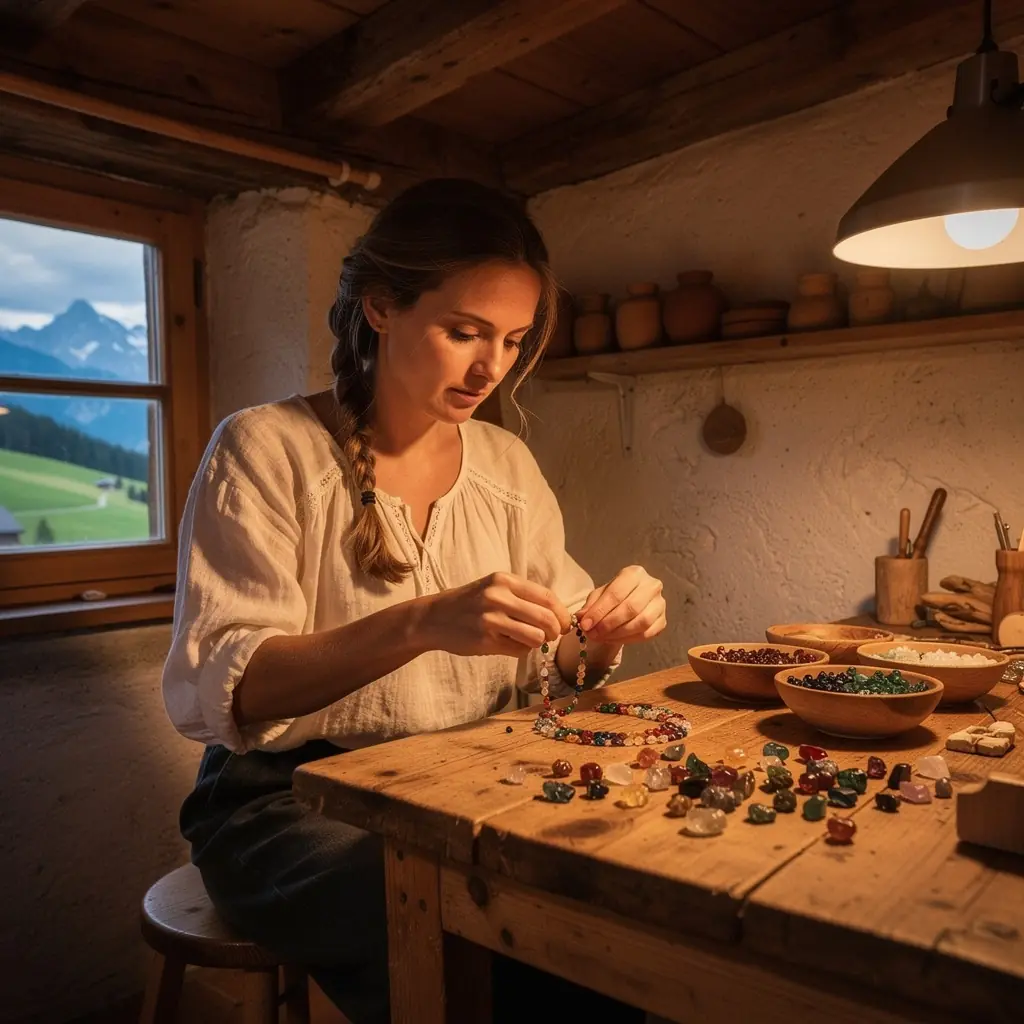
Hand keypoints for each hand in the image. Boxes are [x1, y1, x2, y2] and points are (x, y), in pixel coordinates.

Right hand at [423, 572, 570, 657]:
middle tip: (551, 636)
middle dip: (555, 632)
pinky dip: (521, 651)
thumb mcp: (495, 588)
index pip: (547, 597)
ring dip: (538, 643)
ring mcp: (491, 620)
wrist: (434, 618)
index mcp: (505, 580)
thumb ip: (523, 597)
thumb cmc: (470, 603)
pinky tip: (509, 645)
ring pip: (536, 637)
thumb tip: (558, 614)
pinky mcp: (485, 641)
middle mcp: (498, 597)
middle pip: (546, 618)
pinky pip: (518, 650)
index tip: (565, 624)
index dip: (562, 613)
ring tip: (528, 641)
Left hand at [577, 565, 665, 643]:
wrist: (630, 600)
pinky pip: (647, 634)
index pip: (616, 593)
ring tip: (602, 638)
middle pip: (631, 608)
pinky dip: (628, 639)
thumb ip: (591, 606)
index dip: (600, 611)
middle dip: (609, 624)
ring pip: (641, 622)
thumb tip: (581, 619)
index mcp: (634, 573)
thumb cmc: (613, 595)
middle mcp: (652, 585)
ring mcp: (660, 603)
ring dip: (618, 634)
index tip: (585, 624)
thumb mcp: (599, 596)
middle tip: (593, 634)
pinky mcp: (663, 621)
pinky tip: (614, 640)